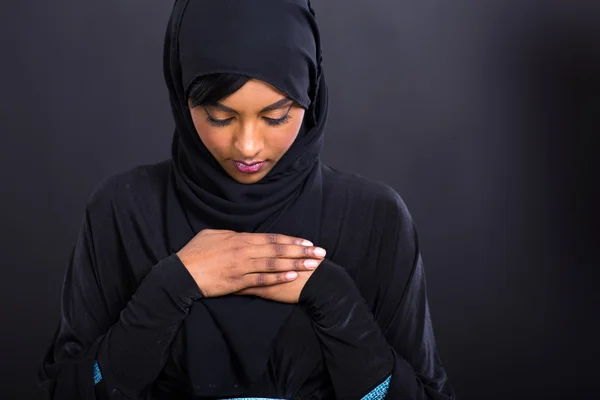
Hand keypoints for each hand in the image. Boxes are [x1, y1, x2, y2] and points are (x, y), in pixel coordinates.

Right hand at [176, 229, 325, 297]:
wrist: (181, 273)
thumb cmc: (195, 253)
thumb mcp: (213, 235)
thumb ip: (231, 235)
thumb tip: (242, 235)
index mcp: (240, 238)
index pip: (272, 238)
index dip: (292, 240)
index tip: (308, 242)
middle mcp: (244, 251)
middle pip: (278, 250)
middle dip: (301, 251)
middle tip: (320, 253)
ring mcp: (242, 267)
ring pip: (274, 264)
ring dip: (295, 264)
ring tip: (312, 265)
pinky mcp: (237, 282)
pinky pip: (262, 280)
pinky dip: (278, 278)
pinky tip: (292, 277)